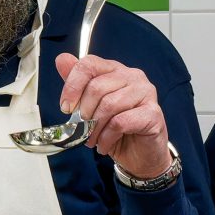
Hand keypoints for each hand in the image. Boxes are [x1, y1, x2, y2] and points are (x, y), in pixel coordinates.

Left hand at [53, 53, 171, 180]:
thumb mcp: (92, 107)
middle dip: (84, 113)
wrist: (139, 155)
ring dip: (95, 128)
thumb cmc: (117, 130)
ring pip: (109, 105)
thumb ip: (78, 84)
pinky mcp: (153, 113)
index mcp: (115, 70)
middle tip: (82, 130)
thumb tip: (62, 59)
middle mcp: (133, 76)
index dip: (72, 86)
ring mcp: (146, 93)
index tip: (65, 107)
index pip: (89, 65)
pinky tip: (104, 144)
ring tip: (92, 140)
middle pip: (97, 87)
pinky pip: (120, 122)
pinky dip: (107, 136)